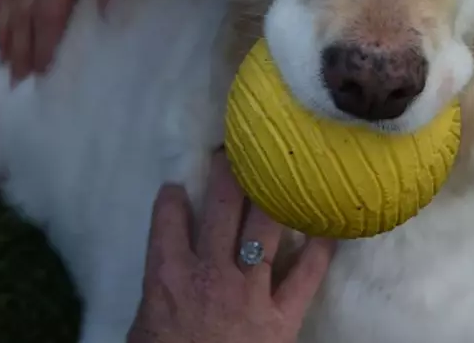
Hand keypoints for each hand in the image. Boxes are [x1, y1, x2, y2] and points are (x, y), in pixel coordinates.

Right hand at [127, 153, 334, 342]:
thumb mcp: (143, 331)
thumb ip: (154, 296)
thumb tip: (160, 279)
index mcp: (169, 275)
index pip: (169, 218)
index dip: (173, 197)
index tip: (179, 185)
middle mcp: (211, 272)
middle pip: (222, 206)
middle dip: (230, 171)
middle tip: (235, 149)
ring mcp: (250, 290)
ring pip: (264, 227)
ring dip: (273, 193)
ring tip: (281, 166)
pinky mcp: (282, 316)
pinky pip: (306, 275)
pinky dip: (321, 248)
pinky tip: (330, 223)